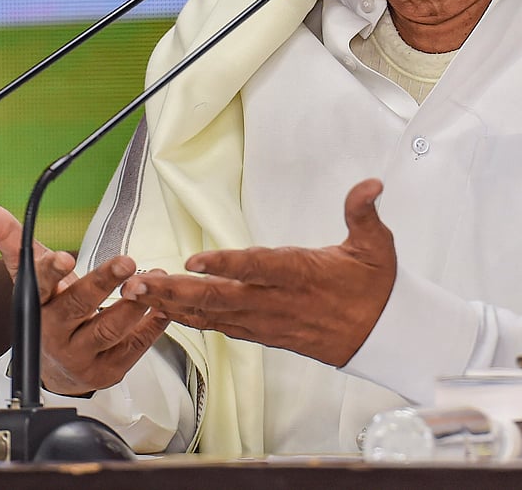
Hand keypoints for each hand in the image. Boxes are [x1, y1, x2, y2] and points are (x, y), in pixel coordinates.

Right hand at [0, 195, 170, 394]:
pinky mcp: (108, 369)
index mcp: (37, 304)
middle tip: (126, 262)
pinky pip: (136, 346)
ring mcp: (82, 354)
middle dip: (103, 283)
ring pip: (110, 328)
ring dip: (135, 303)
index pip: (39, 286)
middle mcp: (56, 331)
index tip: (64, 258)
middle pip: (79, 306)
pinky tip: (165, 305)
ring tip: (153, 278)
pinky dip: (153, 324)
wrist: (57, 367)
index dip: (51, 272)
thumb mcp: (28, 272)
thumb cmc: (48, 307)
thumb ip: (8, 235)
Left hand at [121, 178, 395, 366]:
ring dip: (174, 305)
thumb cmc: (374, 288)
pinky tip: (168, 311)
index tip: (195, 260)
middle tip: (140, 284)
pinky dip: (191, 320)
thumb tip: (370, 184)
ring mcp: (267, 321)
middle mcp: (277, 301)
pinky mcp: (263, 333)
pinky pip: (221, 327)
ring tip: (140, 293)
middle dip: (176, 291)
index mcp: (301, 275)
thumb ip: (363, 212)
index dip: (226, 265)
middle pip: (220, 298)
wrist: (380, 336)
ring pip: (213, 315)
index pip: (258, 269)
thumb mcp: (376, 245)